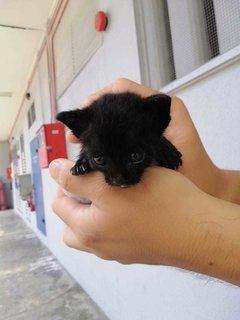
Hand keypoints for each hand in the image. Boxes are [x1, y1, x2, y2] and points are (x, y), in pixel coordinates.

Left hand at [49, 159, 239, 285]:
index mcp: (88, 230)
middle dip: (76, 201)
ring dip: (92, 214)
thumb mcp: (114, 182)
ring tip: (109, 195)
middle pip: (72, 223)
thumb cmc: (159, 202)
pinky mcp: (135, 253)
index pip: (60, 204)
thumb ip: (78, 178)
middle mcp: (99, 247)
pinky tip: (129, 208)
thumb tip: (54, 170)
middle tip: (93, 183)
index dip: (65, 182)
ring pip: (92, 232)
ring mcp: (118, 252)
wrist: (198, 230)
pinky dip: (110, 223)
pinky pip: (112, 237)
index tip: (82, 168)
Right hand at [66, 78, 222, 198]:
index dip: (99, 98)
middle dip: (92, 114)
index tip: (84, 112)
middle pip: (114, 101)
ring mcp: (144, 124)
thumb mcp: (168, 148)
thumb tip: (108, 133)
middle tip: (76, 132)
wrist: (202, 184)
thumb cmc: (192, 167)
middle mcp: (151, 110)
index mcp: (160, 106)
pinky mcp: (140, 137)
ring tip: (79, 140)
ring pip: (113, 117)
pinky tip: (94, 148)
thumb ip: (143, 137)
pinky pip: (117, 132)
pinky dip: (104, 138)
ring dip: (96, 127)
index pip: (123, 90)